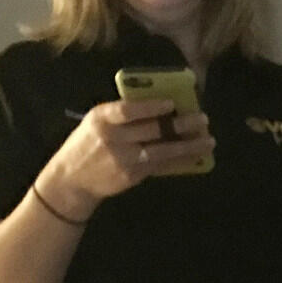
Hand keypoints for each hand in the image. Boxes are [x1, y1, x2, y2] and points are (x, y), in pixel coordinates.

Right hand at [36, 98, 214, 218]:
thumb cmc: (87, 143)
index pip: (128, 110)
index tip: (172, 103)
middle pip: (152, 130)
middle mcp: (113, 138)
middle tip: (203, 119)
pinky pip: (162, 166)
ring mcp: (125, 159)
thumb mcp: (96, 123)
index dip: (151, 106)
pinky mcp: (133, 176)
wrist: (72, 178)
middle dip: (181, 124)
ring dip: (189, 146)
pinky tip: (196, 156)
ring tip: (209, 140)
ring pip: (163, 151)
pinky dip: (181, 161)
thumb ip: (121, 115)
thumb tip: (159, 106)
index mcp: (101, 118)